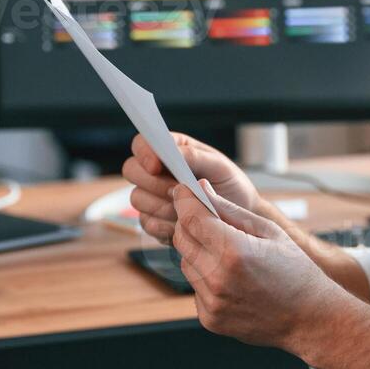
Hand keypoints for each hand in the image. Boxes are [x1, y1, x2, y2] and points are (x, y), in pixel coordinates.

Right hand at [121, 133, 258, 243]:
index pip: (142, 143)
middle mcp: (156, 171)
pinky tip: (182, 225)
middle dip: (153, 183)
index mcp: (171, 150)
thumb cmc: (230, 185)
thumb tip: (173, 152)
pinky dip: (164, 225)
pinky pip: (145, 222)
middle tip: (177, 191)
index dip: (144, 153)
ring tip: (188, 208)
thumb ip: (194, 156)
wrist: (237, 219)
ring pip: (137, 198)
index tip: (156, 166)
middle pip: (131, 170)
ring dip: (161, 205)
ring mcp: (151, 196)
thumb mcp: (219, 166)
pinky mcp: (153, 220)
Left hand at [171, 181, 338, 350]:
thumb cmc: (296, 271)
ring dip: (198, 251)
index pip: (191, 217)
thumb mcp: (269, 231)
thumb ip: (231, 210)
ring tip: (228, 254)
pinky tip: (231, 279)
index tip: (184, 191)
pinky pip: (195, 287)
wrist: (309, 319)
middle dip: (189, 223)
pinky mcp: (210, 319)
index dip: (184, 199)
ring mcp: (212, 302)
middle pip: (181, 238)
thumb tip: (202, 189)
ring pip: (185, 262)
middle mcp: (217, 278)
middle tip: (208, 218)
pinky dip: (206, 277)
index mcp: (234, 251)